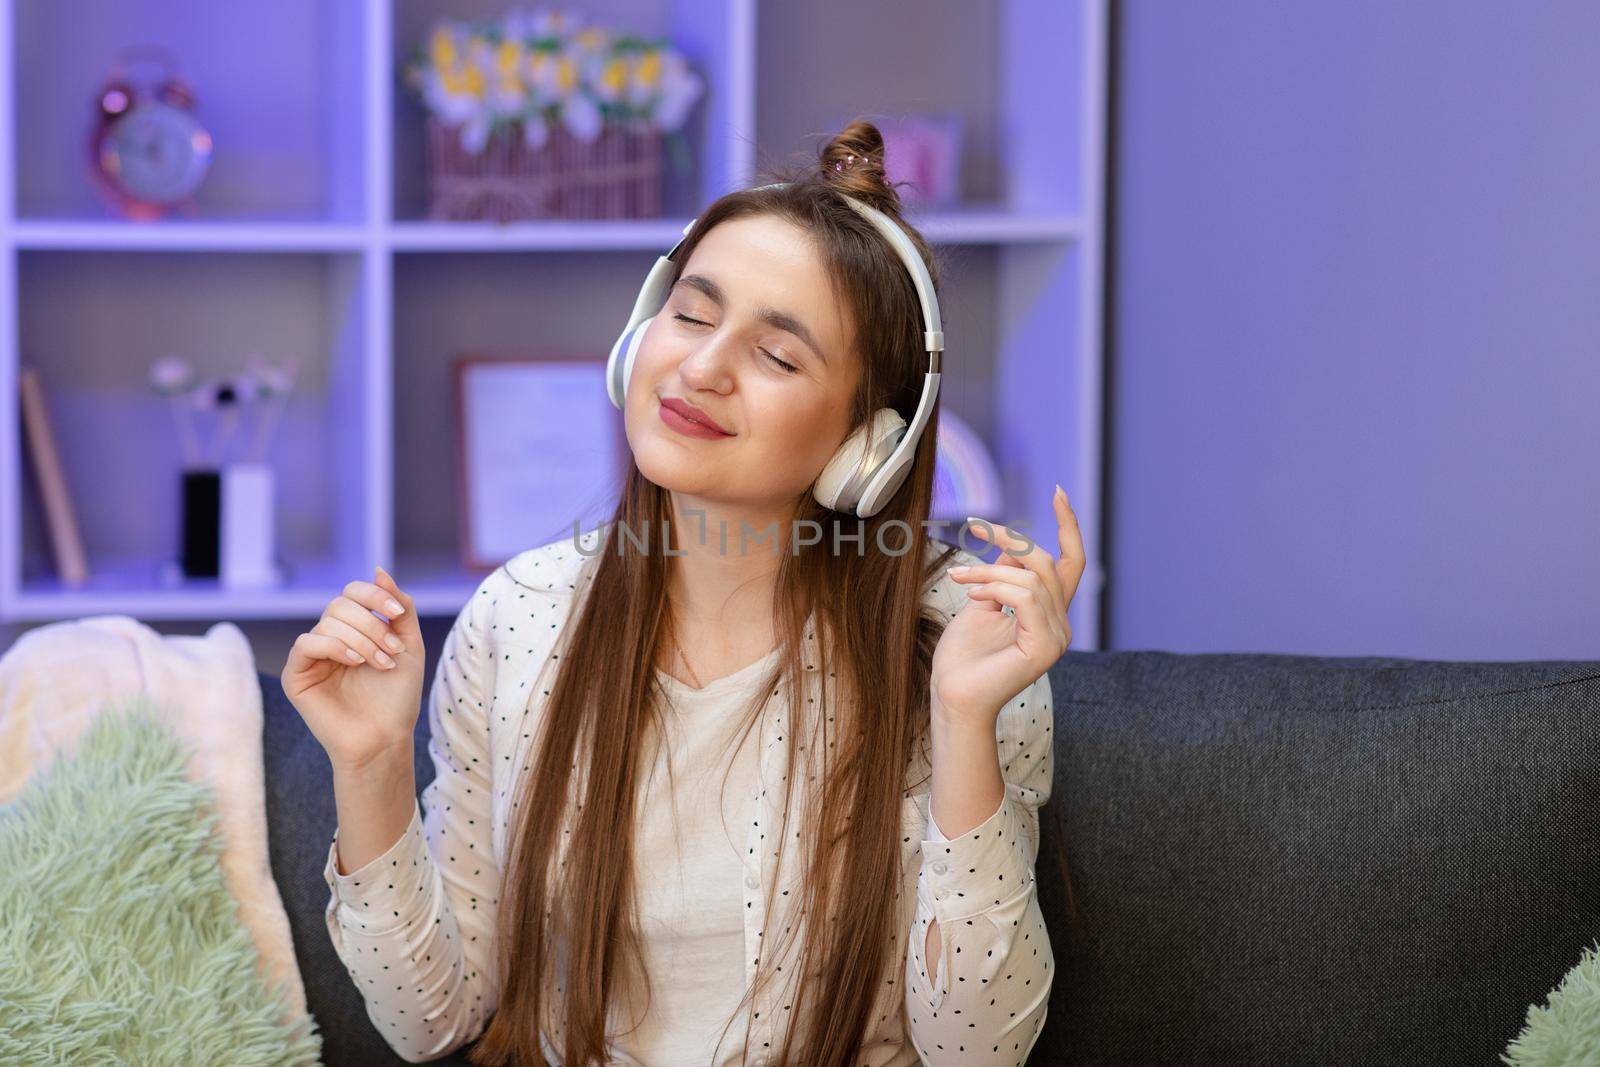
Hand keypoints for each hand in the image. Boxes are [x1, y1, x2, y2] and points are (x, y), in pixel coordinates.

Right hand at [281, 566, 425, 770]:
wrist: (384, 738)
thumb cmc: (397, 698)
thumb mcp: (409, 646)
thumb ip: (399, 608)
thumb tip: (378, 570)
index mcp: (355, 629)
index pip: (354, 592)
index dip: (374, 595)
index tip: (397, 614)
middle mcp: (331, 638)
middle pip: (341, 603)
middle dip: (372, 624)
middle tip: (392, 652)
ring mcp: (313, 656)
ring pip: (328, 622)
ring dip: (362, 639)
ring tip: (381, 664)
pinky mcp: (297, 675)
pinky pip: (307, 642)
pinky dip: (334, 646)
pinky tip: (354, 662)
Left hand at [930, 485, 1084, 729]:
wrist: (952, 696)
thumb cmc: (962, 658)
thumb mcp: (983, 601)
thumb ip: (1002, 575)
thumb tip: (1013, 544)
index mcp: (1048, 613)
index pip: (1070, 562)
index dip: (1068, 526)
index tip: (1058, 492)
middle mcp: (1060, 624)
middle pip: (1049, 562)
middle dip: (1011, 538)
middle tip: (975, 526)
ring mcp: (1057, 637)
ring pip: (1032, 577)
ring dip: (990, 569)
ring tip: (960, 578)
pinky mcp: (1046, 647)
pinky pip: (1027, 597)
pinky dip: (996, 587)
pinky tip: (973, 595)